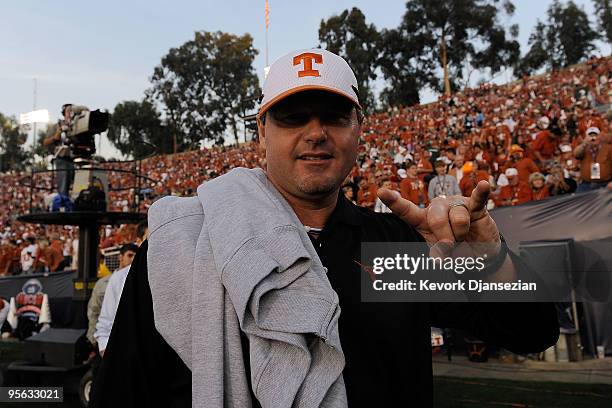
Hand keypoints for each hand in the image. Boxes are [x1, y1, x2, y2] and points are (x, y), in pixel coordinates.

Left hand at [378, 180, 500, 257]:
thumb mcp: (442, 255)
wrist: (478, 253)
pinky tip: (484, 185)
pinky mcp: (475, 206)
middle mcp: (438, 208)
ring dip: (462, 234)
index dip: (394, 201)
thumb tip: (440, 257)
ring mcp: (456, 204)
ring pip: (458, 219)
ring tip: (464, 237)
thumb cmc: (454, 250)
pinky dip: (481, 192)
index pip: (406, 210)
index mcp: (423, 219)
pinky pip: (478, 199)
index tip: (381, 192)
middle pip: (435, 219)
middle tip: (450, 246)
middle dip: (444, 238)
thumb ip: (437, 254)